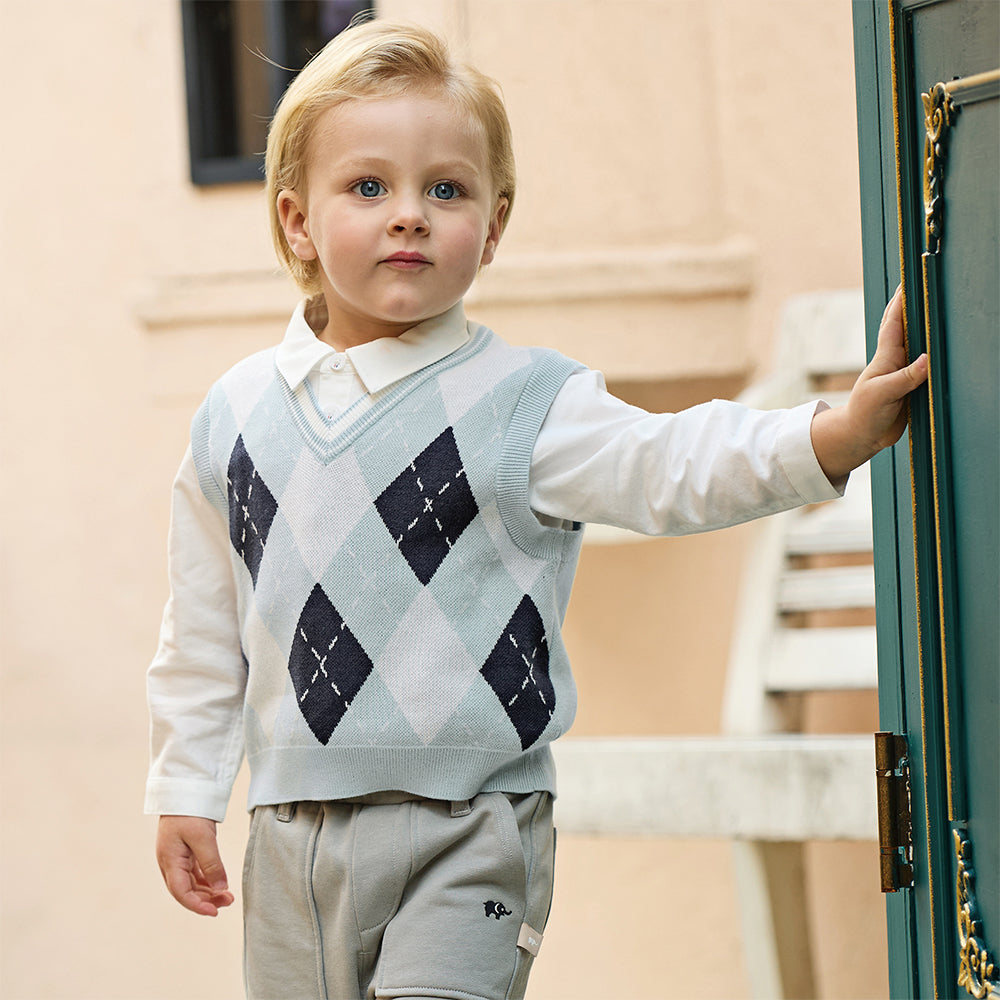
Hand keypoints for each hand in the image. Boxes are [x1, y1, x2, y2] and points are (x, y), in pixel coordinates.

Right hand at [156, 815, 234, 916]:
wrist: (184, 790)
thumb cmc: (190, 812)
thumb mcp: (203, 837)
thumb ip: (212, 863)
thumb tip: (220, 888)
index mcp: (169, 861)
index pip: (181, 892)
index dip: (197, 905)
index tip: (214, 911)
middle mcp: (170, 863)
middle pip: (186, 891)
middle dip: (206, 900)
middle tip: (228, 901)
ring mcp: (176, 858)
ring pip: (191, 883)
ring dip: (208, 891)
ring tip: (227, 896)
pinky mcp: (184, 852)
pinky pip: (194, 873)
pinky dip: (206, 880)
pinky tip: (219, 884)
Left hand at [810, 286, 927, 480]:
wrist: (862, 436)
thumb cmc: (864, 413)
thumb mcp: (882, 395)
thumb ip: (904, 378)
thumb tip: (927, 359)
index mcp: (886, 357)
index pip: (894, 322)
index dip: (901, 301)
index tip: (909, 281)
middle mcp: (897, 361)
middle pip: (909, 327)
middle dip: (916, 307)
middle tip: (929, 285)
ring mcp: (906, 373)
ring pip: (922, 345)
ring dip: (929, 329)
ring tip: (941, 308)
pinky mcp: (915, 387)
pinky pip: (929, 366)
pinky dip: (936, 355)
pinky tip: (946, 348)